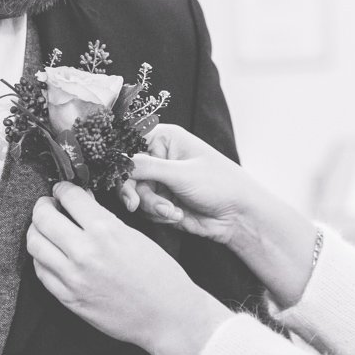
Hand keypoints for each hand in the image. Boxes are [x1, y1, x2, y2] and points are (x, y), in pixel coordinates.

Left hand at [27, 182, 230, 354]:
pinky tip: (51, 254)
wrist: (166, 314)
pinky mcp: (68, 299)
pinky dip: (42, 257)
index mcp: (106, 230)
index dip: (63, 188)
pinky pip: (41, 272)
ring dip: (37, 231)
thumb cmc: (159, 275)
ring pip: (35, 244)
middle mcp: (85, 252)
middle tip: (48, 204)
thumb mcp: (134, 236)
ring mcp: (73, 278)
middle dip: (43, 206)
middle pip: (43, 218)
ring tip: (46, 228)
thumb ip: (104, 220)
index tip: (62, 189)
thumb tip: (81, 203)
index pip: (69, 197)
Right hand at [117, 123, 255, 245]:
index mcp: (165, 139)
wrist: (236, 215)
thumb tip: (118, 161)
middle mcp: (159, 157)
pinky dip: (157, 214)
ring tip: (172, 210)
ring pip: (135, 193)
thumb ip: (147, 168)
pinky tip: (176, 215)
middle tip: (135, 205)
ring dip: (151, 206)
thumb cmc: (218, 183)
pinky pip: (144, 209)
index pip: (130, 142)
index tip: (119, 177)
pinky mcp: (161, 200)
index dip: (121, 159)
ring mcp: (160, 180)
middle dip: (135, 191)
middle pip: (128, 172)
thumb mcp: (181, 173)